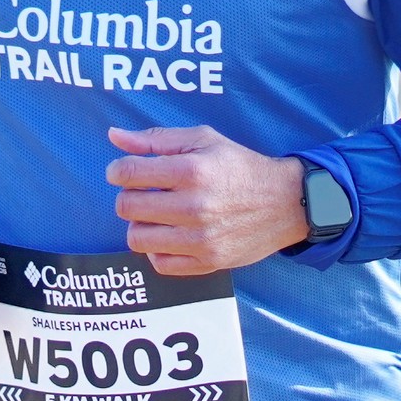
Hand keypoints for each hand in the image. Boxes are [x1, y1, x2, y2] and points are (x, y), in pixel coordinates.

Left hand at [106, 125, 308, 276]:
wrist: (286, 202)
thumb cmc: (240, 167)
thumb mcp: (203, 140)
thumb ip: (155, 139)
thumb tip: (114, 136)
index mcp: (192, 170)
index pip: (129, 173)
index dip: (117, 171)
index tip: (121, 172)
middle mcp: (195, 206)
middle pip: (127, 207)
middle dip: (128, 197)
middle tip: (142, 194)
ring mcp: (201, 238)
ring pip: (137, 239)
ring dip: (140, 225)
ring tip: (155, 216)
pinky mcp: (208, 262)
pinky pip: (159, 264)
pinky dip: (157, 250)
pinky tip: (169, 235)